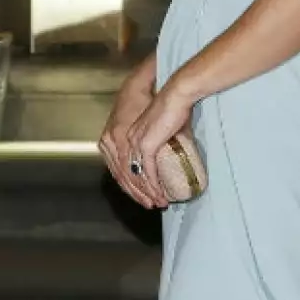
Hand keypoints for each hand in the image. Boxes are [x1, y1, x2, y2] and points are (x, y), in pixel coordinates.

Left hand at [103, 79, 195, 211]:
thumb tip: (173, 158)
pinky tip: (160, 194)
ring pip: (136, 176)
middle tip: (150, 205)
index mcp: (127, 136)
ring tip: (158, 203)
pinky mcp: (146, 145)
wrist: (176, 95)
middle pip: (127, 174)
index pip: (123, 166)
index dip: (133, 184)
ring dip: (147, 193)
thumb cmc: (174, 109)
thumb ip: (163, 144)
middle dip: (139, 193)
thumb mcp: (164, 130)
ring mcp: (134, 143)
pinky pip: (147, 171)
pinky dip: (154, 185)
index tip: (144, 195)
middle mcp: (126, 140)